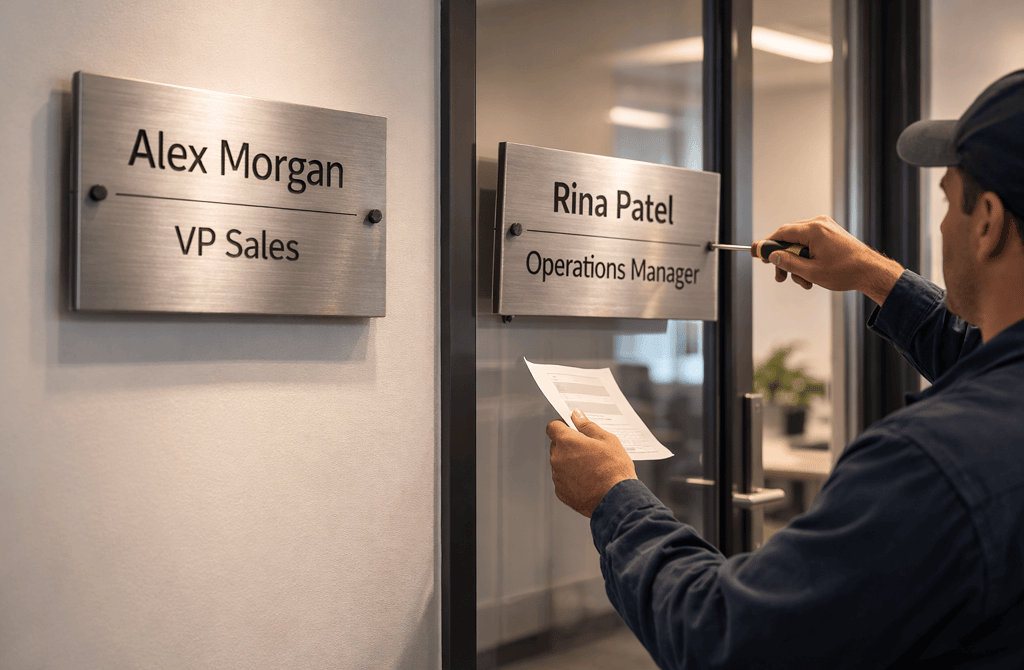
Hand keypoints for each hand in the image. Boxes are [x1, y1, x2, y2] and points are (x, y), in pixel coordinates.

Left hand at [547, 409, 637, 517]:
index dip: (562, 426)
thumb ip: (587, 425)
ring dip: (570, 462)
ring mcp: (558, 477)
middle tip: (588, 450)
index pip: (553, 427)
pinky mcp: (561, 492)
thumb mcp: (606, 440)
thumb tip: (577, 416)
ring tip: (591, 468)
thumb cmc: (614, 470)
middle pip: (556, 445)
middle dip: (569, 445)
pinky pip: (563, 480)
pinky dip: (571, 478)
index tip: (571, 428)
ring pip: (560, 463)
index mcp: (567, 442)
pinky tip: (588, 480)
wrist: (617, 499)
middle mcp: (557, 459)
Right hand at [761, 216, 903, 305]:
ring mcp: (826, 228)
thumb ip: (787, 262)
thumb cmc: (846, 271)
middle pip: (788, 238)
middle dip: (783, 259)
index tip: (756, 252)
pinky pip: (810, 243)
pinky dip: (806, 258)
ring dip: (796, 262)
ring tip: (802, 280)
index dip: (767, 245)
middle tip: (780, 276)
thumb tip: (772, 256)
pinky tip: (810, 274)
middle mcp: (819, 224)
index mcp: (813, 230)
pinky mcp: (830, 234)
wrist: (871, 272)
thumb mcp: (811, 271)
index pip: (781, 233)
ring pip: (798, 243)